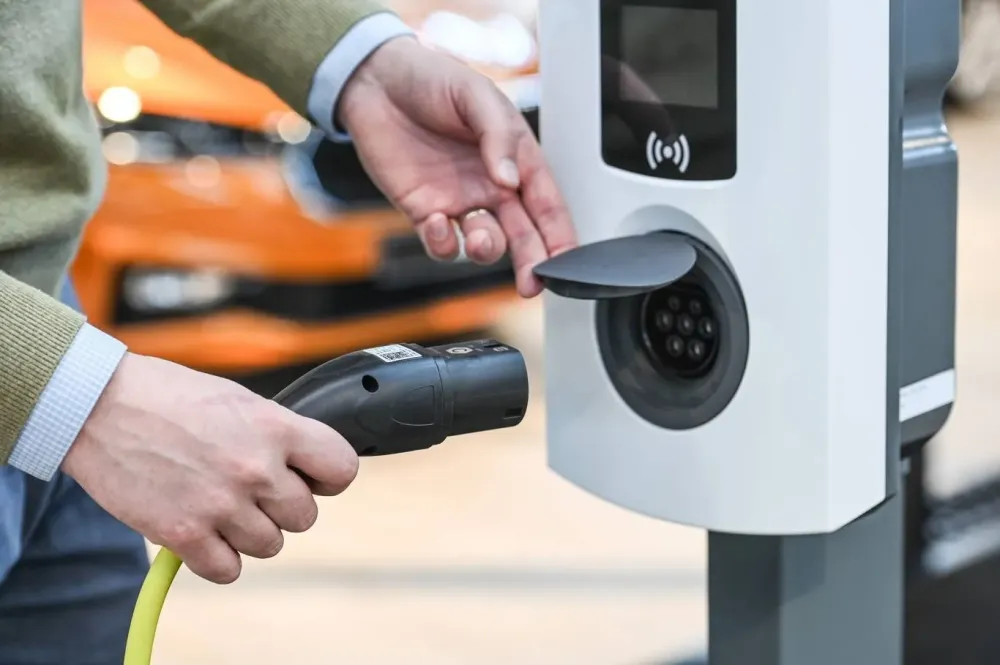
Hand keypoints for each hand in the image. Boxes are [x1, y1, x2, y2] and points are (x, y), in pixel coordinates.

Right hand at [62, 353, 358, 583]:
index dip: (328, 477)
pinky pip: (227, 570)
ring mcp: (220, 504)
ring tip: (218, 503)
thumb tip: (308, 465)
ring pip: (269, 545)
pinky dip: (216, 558)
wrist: (99, 405)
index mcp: (275, 428)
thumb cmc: (168, 396)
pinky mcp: (183, 534)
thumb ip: (277, 433)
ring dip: (248, 532)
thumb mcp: (239, 399)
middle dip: (280, 506)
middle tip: (248, 488)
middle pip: (305, 517)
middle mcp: (255, 468)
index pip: (342, 469)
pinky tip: (201, 531)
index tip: (310, 477)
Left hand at [337, 37, 576, 297]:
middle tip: (533, 284)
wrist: (375, 81)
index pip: (547, 204)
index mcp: (515, 159)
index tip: (565, 261)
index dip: (560, 235)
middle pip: (523, 234)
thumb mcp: (476, 95)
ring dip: (489, 249)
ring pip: (486, 243)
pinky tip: (438, 224)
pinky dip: (443, 244)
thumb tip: (508, 181)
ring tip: (483, 241)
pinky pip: (442, 242)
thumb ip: (498, 137)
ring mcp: (459, 201)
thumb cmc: (431, 79)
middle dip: (532, 262)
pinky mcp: (424, 210)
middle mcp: (492, 186)